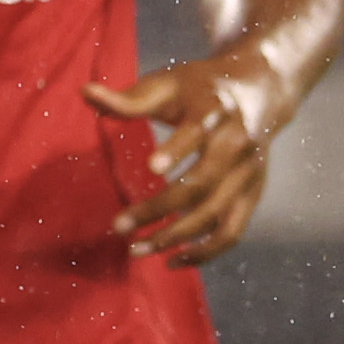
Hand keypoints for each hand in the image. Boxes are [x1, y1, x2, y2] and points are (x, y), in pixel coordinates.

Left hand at [86, 49, 289, 263]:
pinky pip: (233, 231)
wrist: (259, 89)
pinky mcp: (253, 194)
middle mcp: (238, 144)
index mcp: (214, 111)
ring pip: (216, 214)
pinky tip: (173, 261)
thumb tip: (85, 93)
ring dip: (177, 237)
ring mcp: (249, 174)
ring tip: (137, 249)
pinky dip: (206, 252)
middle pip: (202, 184)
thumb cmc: (200, 87)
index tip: (151, 167)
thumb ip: (129, 97)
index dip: (177, 149)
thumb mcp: (167, 82)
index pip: (197, 132)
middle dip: (160, 208)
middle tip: (118, 226)